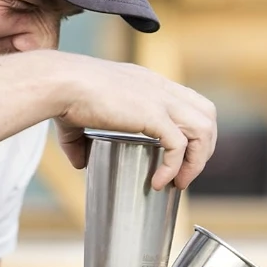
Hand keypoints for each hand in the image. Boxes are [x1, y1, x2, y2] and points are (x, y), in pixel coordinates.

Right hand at [52, 54, 216, 189]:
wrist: (59, 83)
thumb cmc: (64, 96)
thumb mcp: (78, 120)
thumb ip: (79, 142)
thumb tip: (80, 163)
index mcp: (149, 84)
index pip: (191, 103)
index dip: (193, 133)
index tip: (180, 159)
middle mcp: (160, 88)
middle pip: (208, 115)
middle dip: (204, 149)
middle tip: (184, 175)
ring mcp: (159, 99)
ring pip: (203, 129)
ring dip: (196, 161)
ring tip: (178, 183)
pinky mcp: (152, 114)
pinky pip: (178, 145)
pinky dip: (173, 168)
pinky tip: (158, 182)